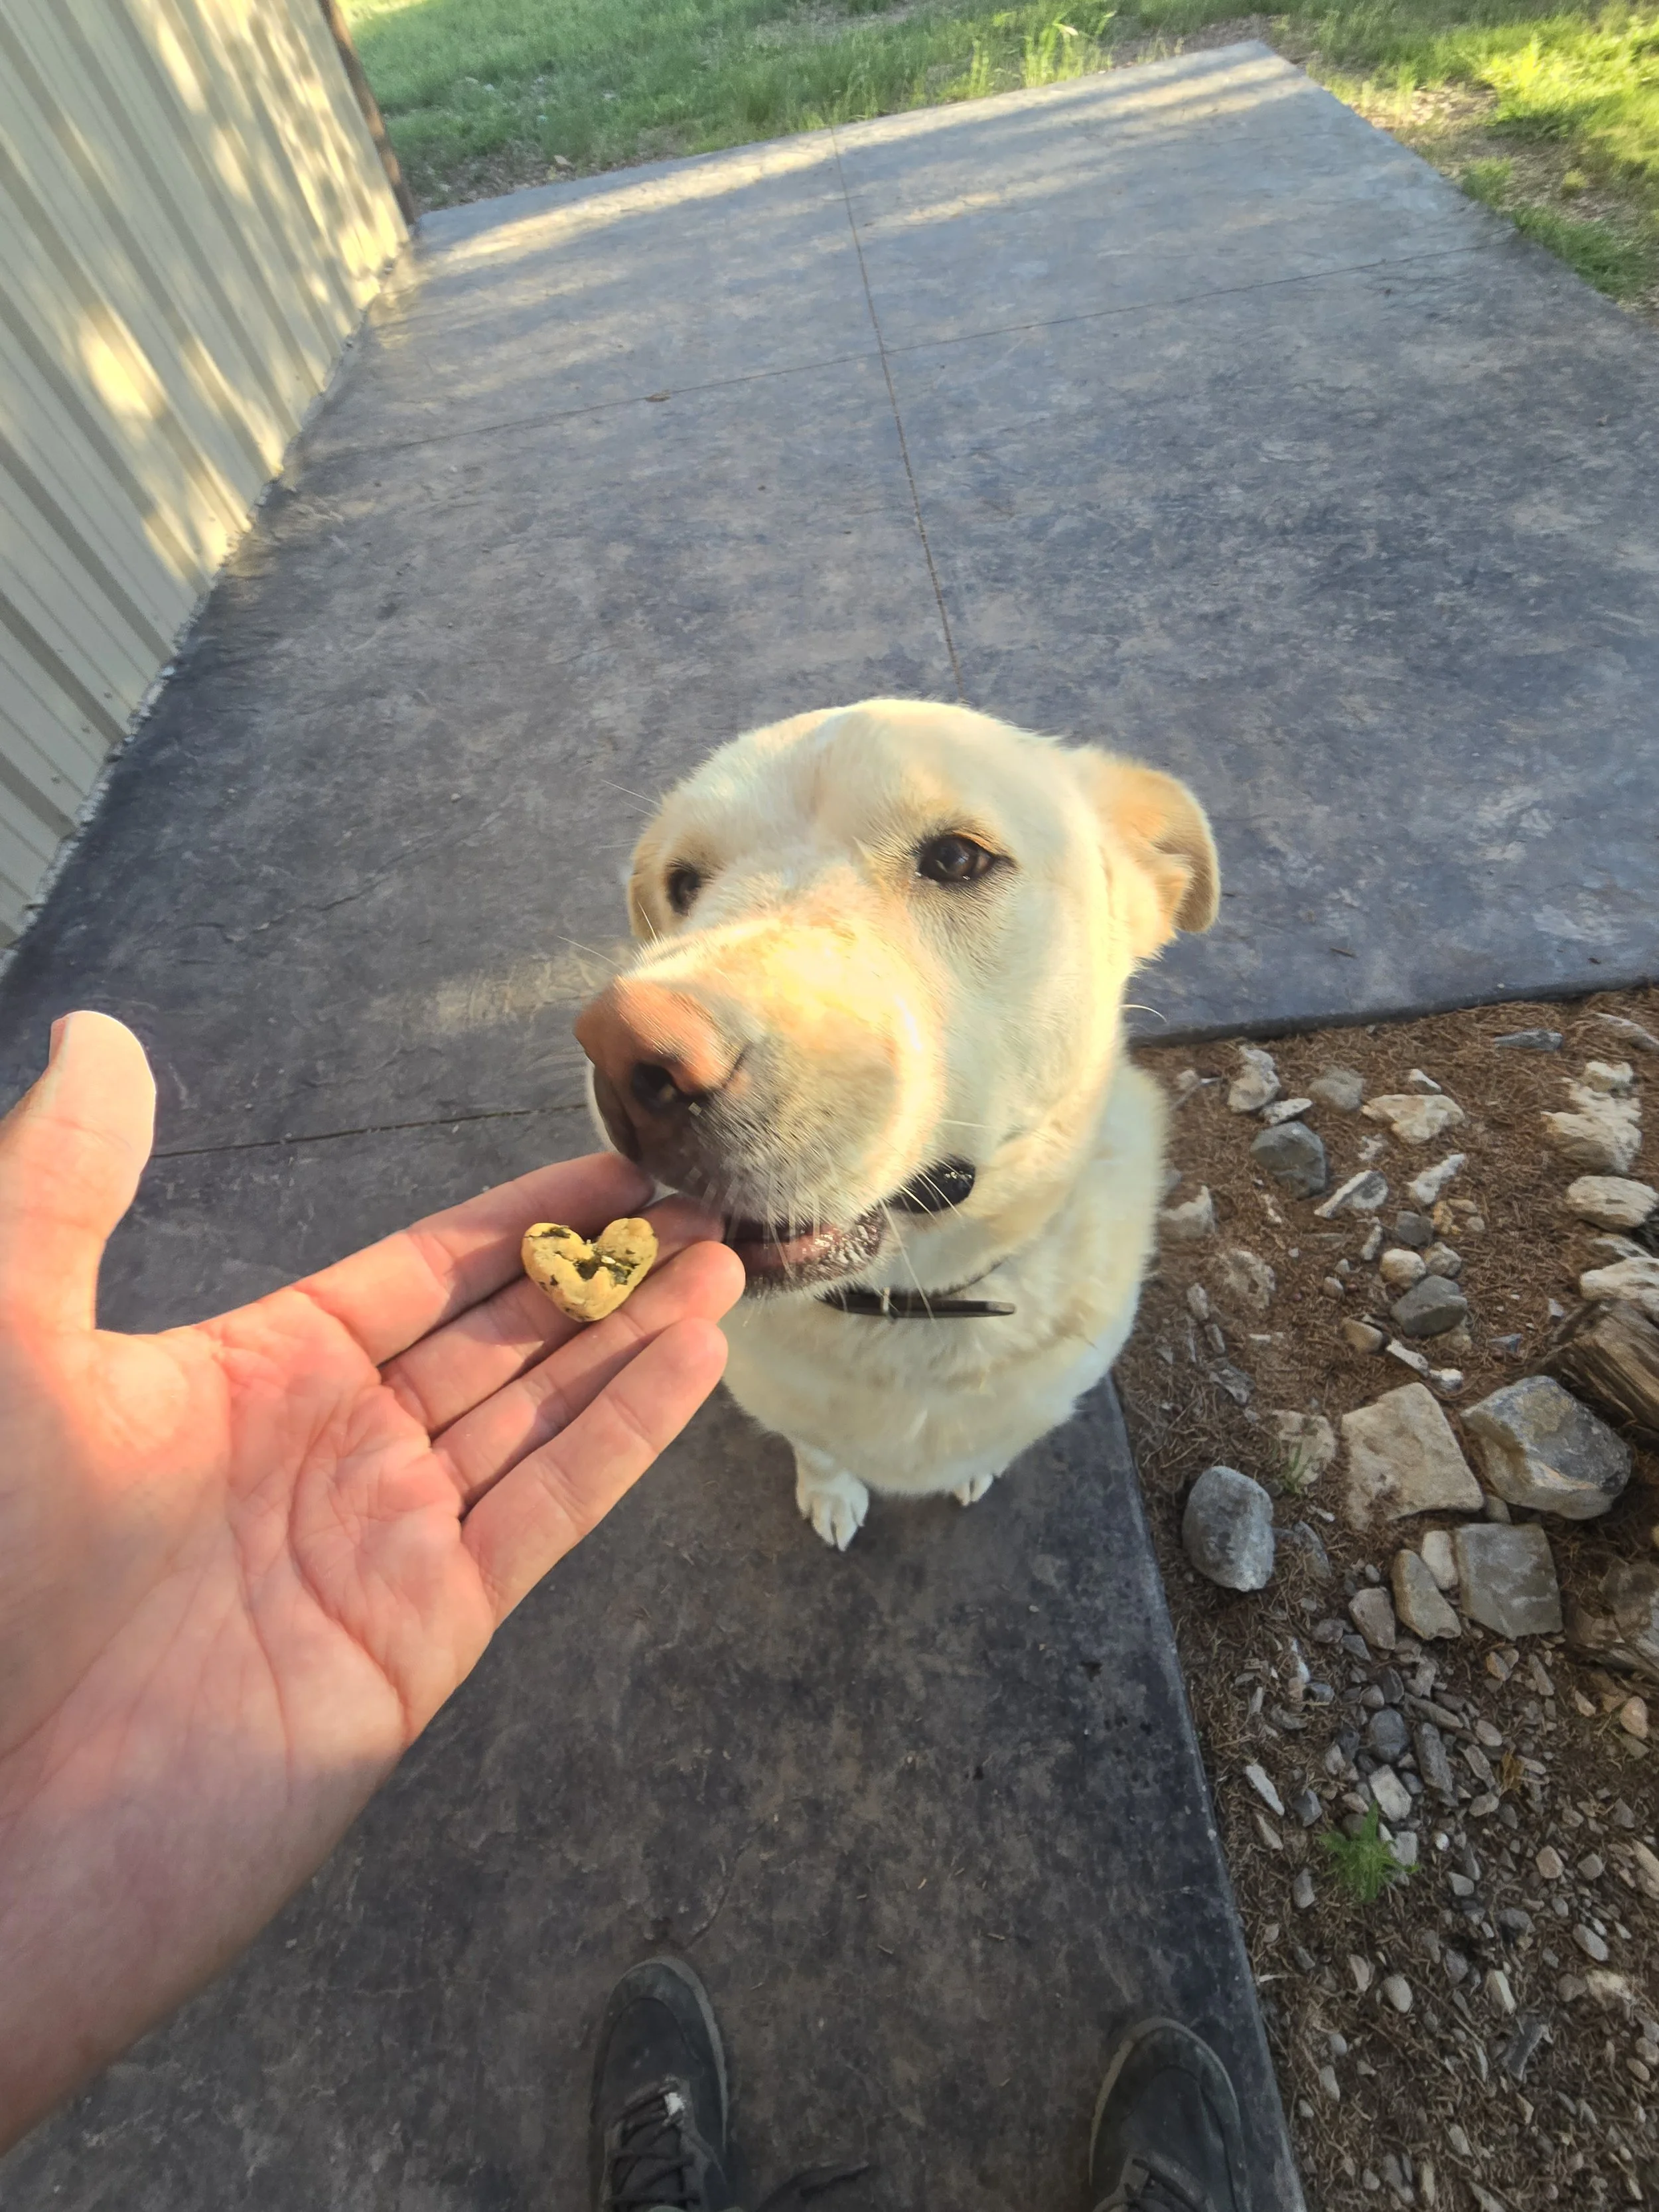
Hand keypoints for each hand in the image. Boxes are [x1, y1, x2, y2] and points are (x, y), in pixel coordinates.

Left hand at [0, 1012, 743, 2149]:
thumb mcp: (12, 1346)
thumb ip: (65, 1191)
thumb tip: (97, 1038)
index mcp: (256, 1371)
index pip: (426, 1268)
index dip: (526, 1214)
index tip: (619, 1164)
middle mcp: (338, 1447)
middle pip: (507, 1336)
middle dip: (608, 1270)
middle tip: (710, 1207)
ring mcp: (388, 1543)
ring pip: (547, 1413)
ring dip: (638, 1338)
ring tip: (729, 1264)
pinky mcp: (425, 1636)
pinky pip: (548, 1510)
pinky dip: (626, 1435)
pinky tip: (695, 1361)